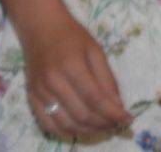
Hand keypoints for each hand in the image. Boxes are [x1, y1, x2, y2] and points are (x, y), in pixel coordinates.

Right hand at [18, 11, 131, 139]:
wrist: (41, 28)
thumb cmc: (72, 36)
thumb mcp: (96, 50)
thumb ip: (107, 79)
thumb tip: (118, 105)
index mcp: (71, 66)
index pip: (95, 98)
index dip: (113, 113)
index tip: (129, 119)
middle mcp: (53, 82)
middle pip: (82, 114)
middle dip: (104, 124)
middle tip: (118, 124)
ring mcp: (40, 92)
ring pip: (66, 123)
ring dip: (88, 131)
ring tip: (104, 128)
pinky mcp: (31, 99)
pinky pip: (49, 125)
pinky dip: (67, 132)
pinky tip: (82, 129)